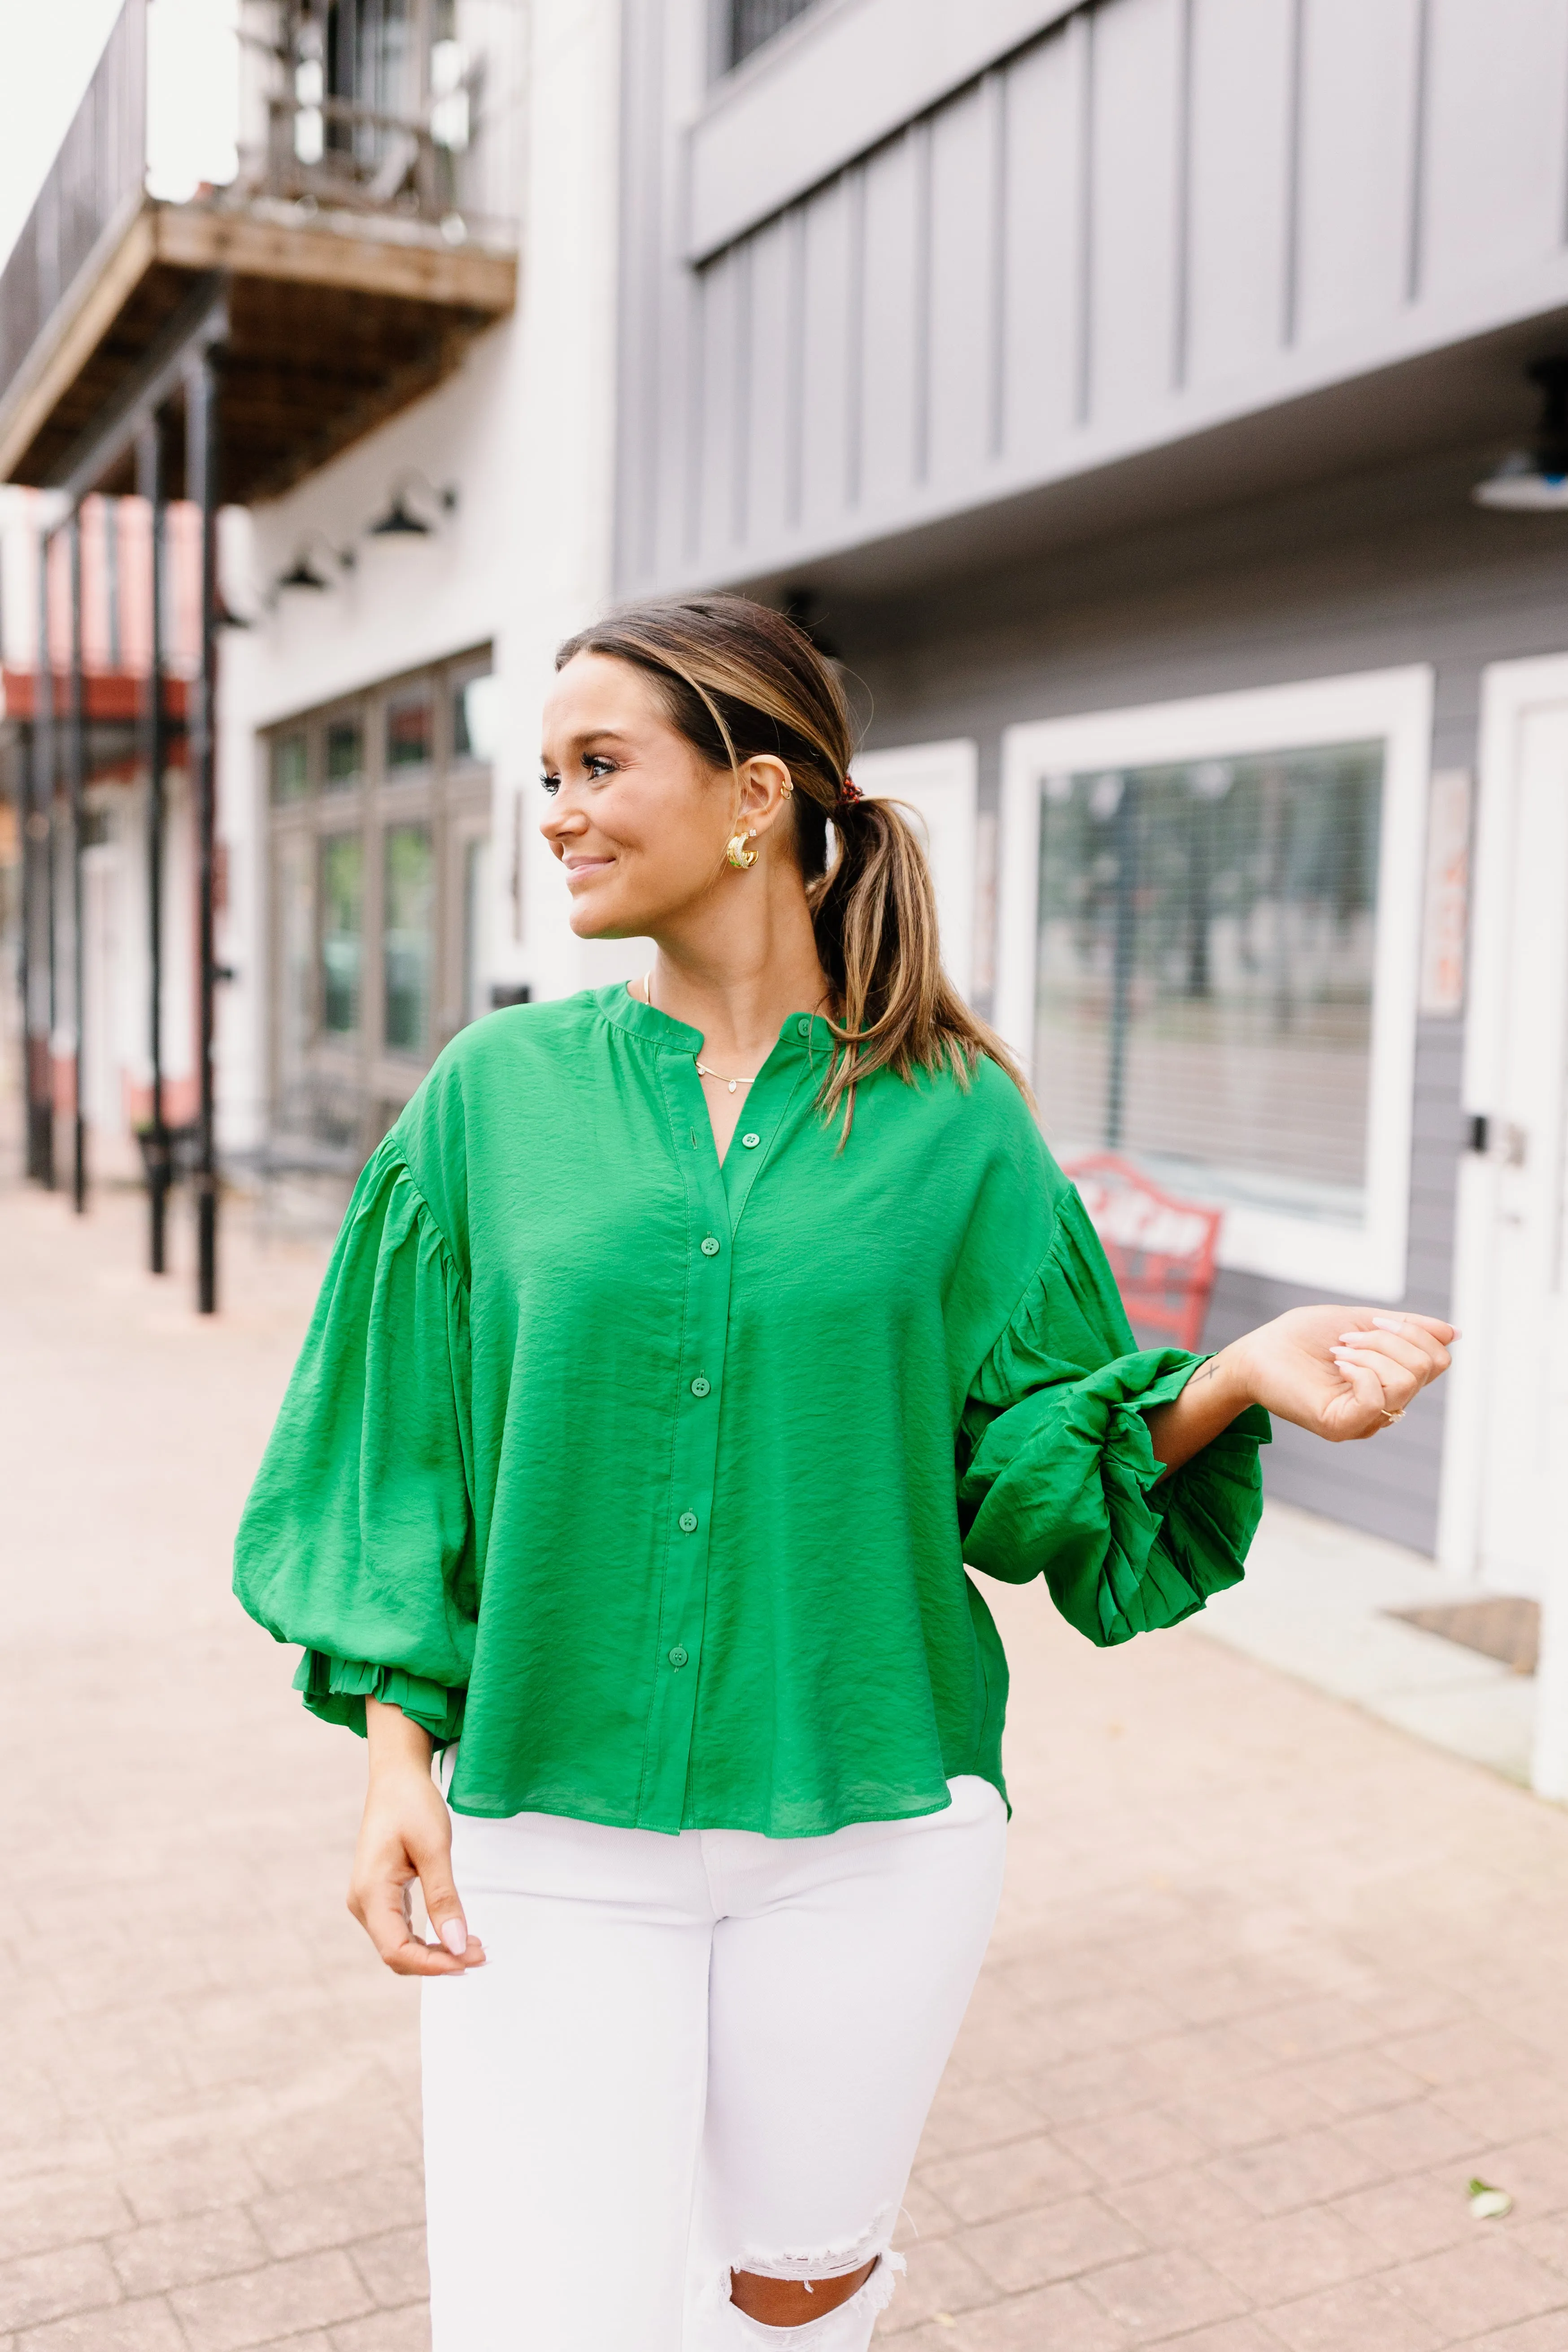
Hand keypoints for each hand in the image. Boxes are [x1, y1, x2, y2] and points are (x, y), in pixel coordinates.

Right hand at [348, 1699, 485, 1976]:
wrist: (396, 1778)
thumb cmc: (412, 1804)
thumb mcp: (434, 1848)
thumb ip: (444, 1898)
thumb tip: (457, 1944)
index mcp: (371, 1892)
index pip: (397, 1950)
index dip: (433, 1965)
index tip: (469, 1961)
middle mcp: (364, 1903)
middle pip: (398, 1954)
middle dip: (440, 1962)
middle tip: (481, 1954)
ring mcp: (370, 1901)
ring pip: (400, 1946)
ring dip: (436, 1953)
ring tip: (474, 1948)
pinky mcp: (381, 1897)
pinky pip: (401, 1931)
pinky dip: (429, 1939)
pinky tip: (455, 1936)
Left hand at [1231, 1305, 1455, 1442]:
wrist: (1258, 1351)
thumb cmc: (1304, 1336)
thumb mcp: (1363, 1321)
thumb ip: (1407, 1328)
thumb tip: (1453, 1333)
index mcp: (1393, 1382)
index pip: (1438, 1360)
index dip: (1413, 1331)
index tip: (1373, 1322)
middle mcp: (1386, 1406)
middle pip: (1427, 1367)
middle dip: (1389, 1339)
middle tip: (1347, 1338)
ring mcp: (1365, 1420)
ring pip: (1406, 1382)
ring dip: (1371, 1353)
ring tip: (1338, 1352)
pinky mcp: (1342, 1426)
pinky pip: (1377, 1399)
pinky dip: (1360, 1371)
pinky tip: (1337, 1365)